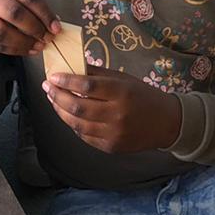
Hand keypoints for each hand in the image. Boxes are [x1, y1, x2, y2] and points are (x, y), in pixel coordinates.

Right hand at [0, 0, 55, 55]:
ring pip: (3, 32)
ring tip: (38, 46)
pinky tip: (25, 50)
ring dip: (24, 42)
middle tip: (47, 38)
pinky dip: (14, 50)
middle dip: (35, 29)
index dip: (44, 13)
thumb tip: (51, 22)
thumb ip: (26, 1)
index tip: (55, 27)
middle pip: (15, 13)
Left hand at [43, 69, 183, 152]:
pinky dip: (73, 124)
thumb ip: (97, 74)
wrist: (167, 123)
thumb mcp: (124, 79)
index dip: (66, 82)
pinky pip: (84, 136)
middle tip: (47, 88)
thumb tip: (71, 67)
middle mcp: (117, 115)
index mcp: (121, 93)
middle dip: (57, 97)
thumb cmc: (144, 96)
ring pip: (77, 124)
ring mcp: (113, 134)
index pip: (86, 87)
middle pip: (78, 108)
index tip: (53, 77)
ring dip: (61, 111)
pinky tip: (69, 115)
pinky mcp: (111, 147)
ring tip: (54, 100)